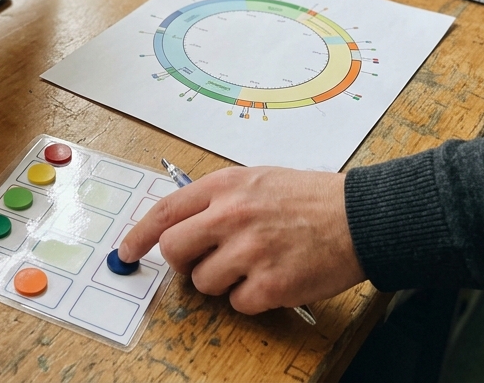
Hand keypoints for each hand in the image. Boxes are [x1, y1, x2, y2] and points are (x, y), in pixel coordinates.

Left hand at [118, 166, 365, 314]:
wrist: (357, 216)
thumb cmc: (306, 197)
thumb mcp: (254, 180)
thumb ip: (215, 200)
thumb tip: (180, 227)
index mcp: (223, 187)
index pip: (164, 212)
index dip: (139, 235)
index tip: (126, 252)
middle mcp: (230, 216)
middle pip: (174, 250)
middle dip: (183, 262)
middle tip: (204, 260)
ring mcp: (249, 251)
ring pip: (203, 282)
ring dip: (222, 281)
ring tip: (253, 263)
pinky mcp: (270, 284)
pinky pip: (237, 303)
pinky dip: (250, 298)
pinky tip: (272, 277)